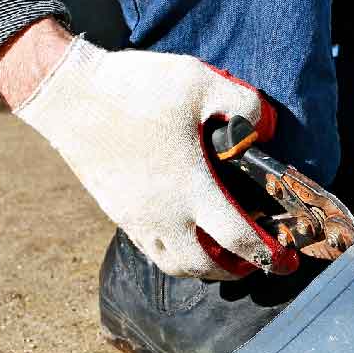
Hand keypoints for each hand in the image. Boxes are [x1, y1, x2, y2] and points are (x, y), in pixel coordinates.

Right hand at [0, 20, 296, 279]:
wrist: (67, 94)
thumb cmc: (135, 88)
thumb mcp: (201, 82)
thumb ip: (244, 104)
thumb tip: (266, 127)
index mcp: (191, 190)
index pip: (238, 240)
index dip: (268, 256)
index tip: (286, 260)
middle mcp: (163, 215)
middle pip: (204, 267)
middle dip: (236, 270)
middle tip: (255, 258)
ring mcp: (135, 217)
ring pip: (173, 264)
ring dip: (203, 267)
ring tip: (222, 252)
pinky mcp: (116, 210)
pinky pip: (150, 249)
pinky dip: (174, 253)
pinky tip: (185, 232)